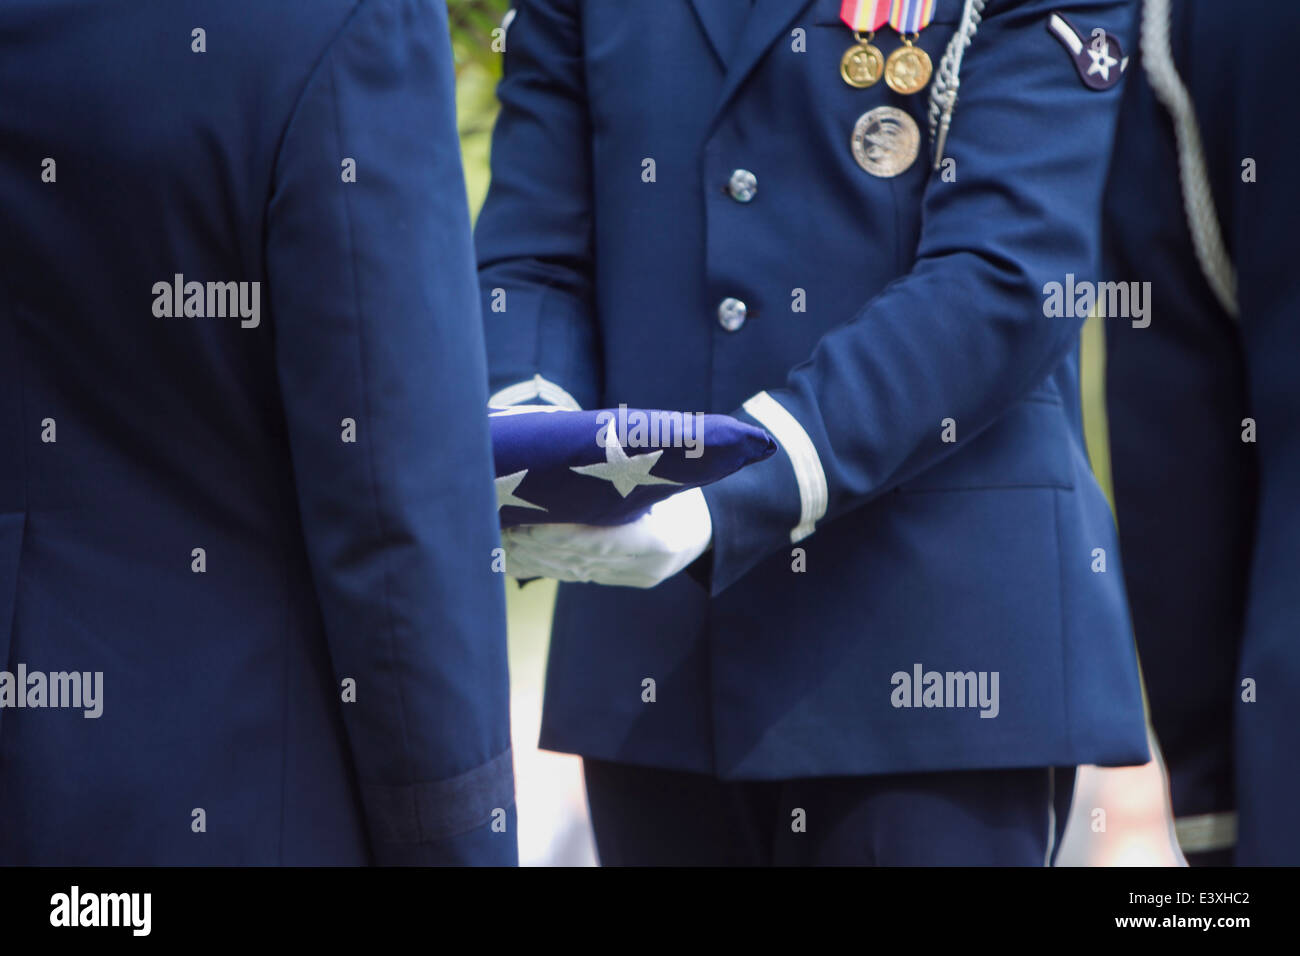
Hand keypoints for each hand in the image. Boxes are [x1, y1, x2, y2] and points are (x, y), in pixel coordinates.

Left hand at [502, 487, 711, 588]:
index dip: (564, 535)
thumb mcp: (662, 478)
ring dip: (534, 557)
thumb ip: (624, 475)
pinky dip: (543, 564)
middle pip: (583, 559)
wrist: (703, 529)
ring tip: (502, 540)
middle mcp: (647, 567)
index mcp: (663, 539)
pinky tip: (515, 558)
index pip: (604, 542)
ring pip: (573, 570)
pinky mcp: (616, 582)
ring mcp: (631, 579)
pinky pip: (573, 574)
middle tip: (505, 527)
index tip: (531, 523)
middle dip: (539, 545)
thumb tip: (570, 458)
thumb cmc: (679, 489)